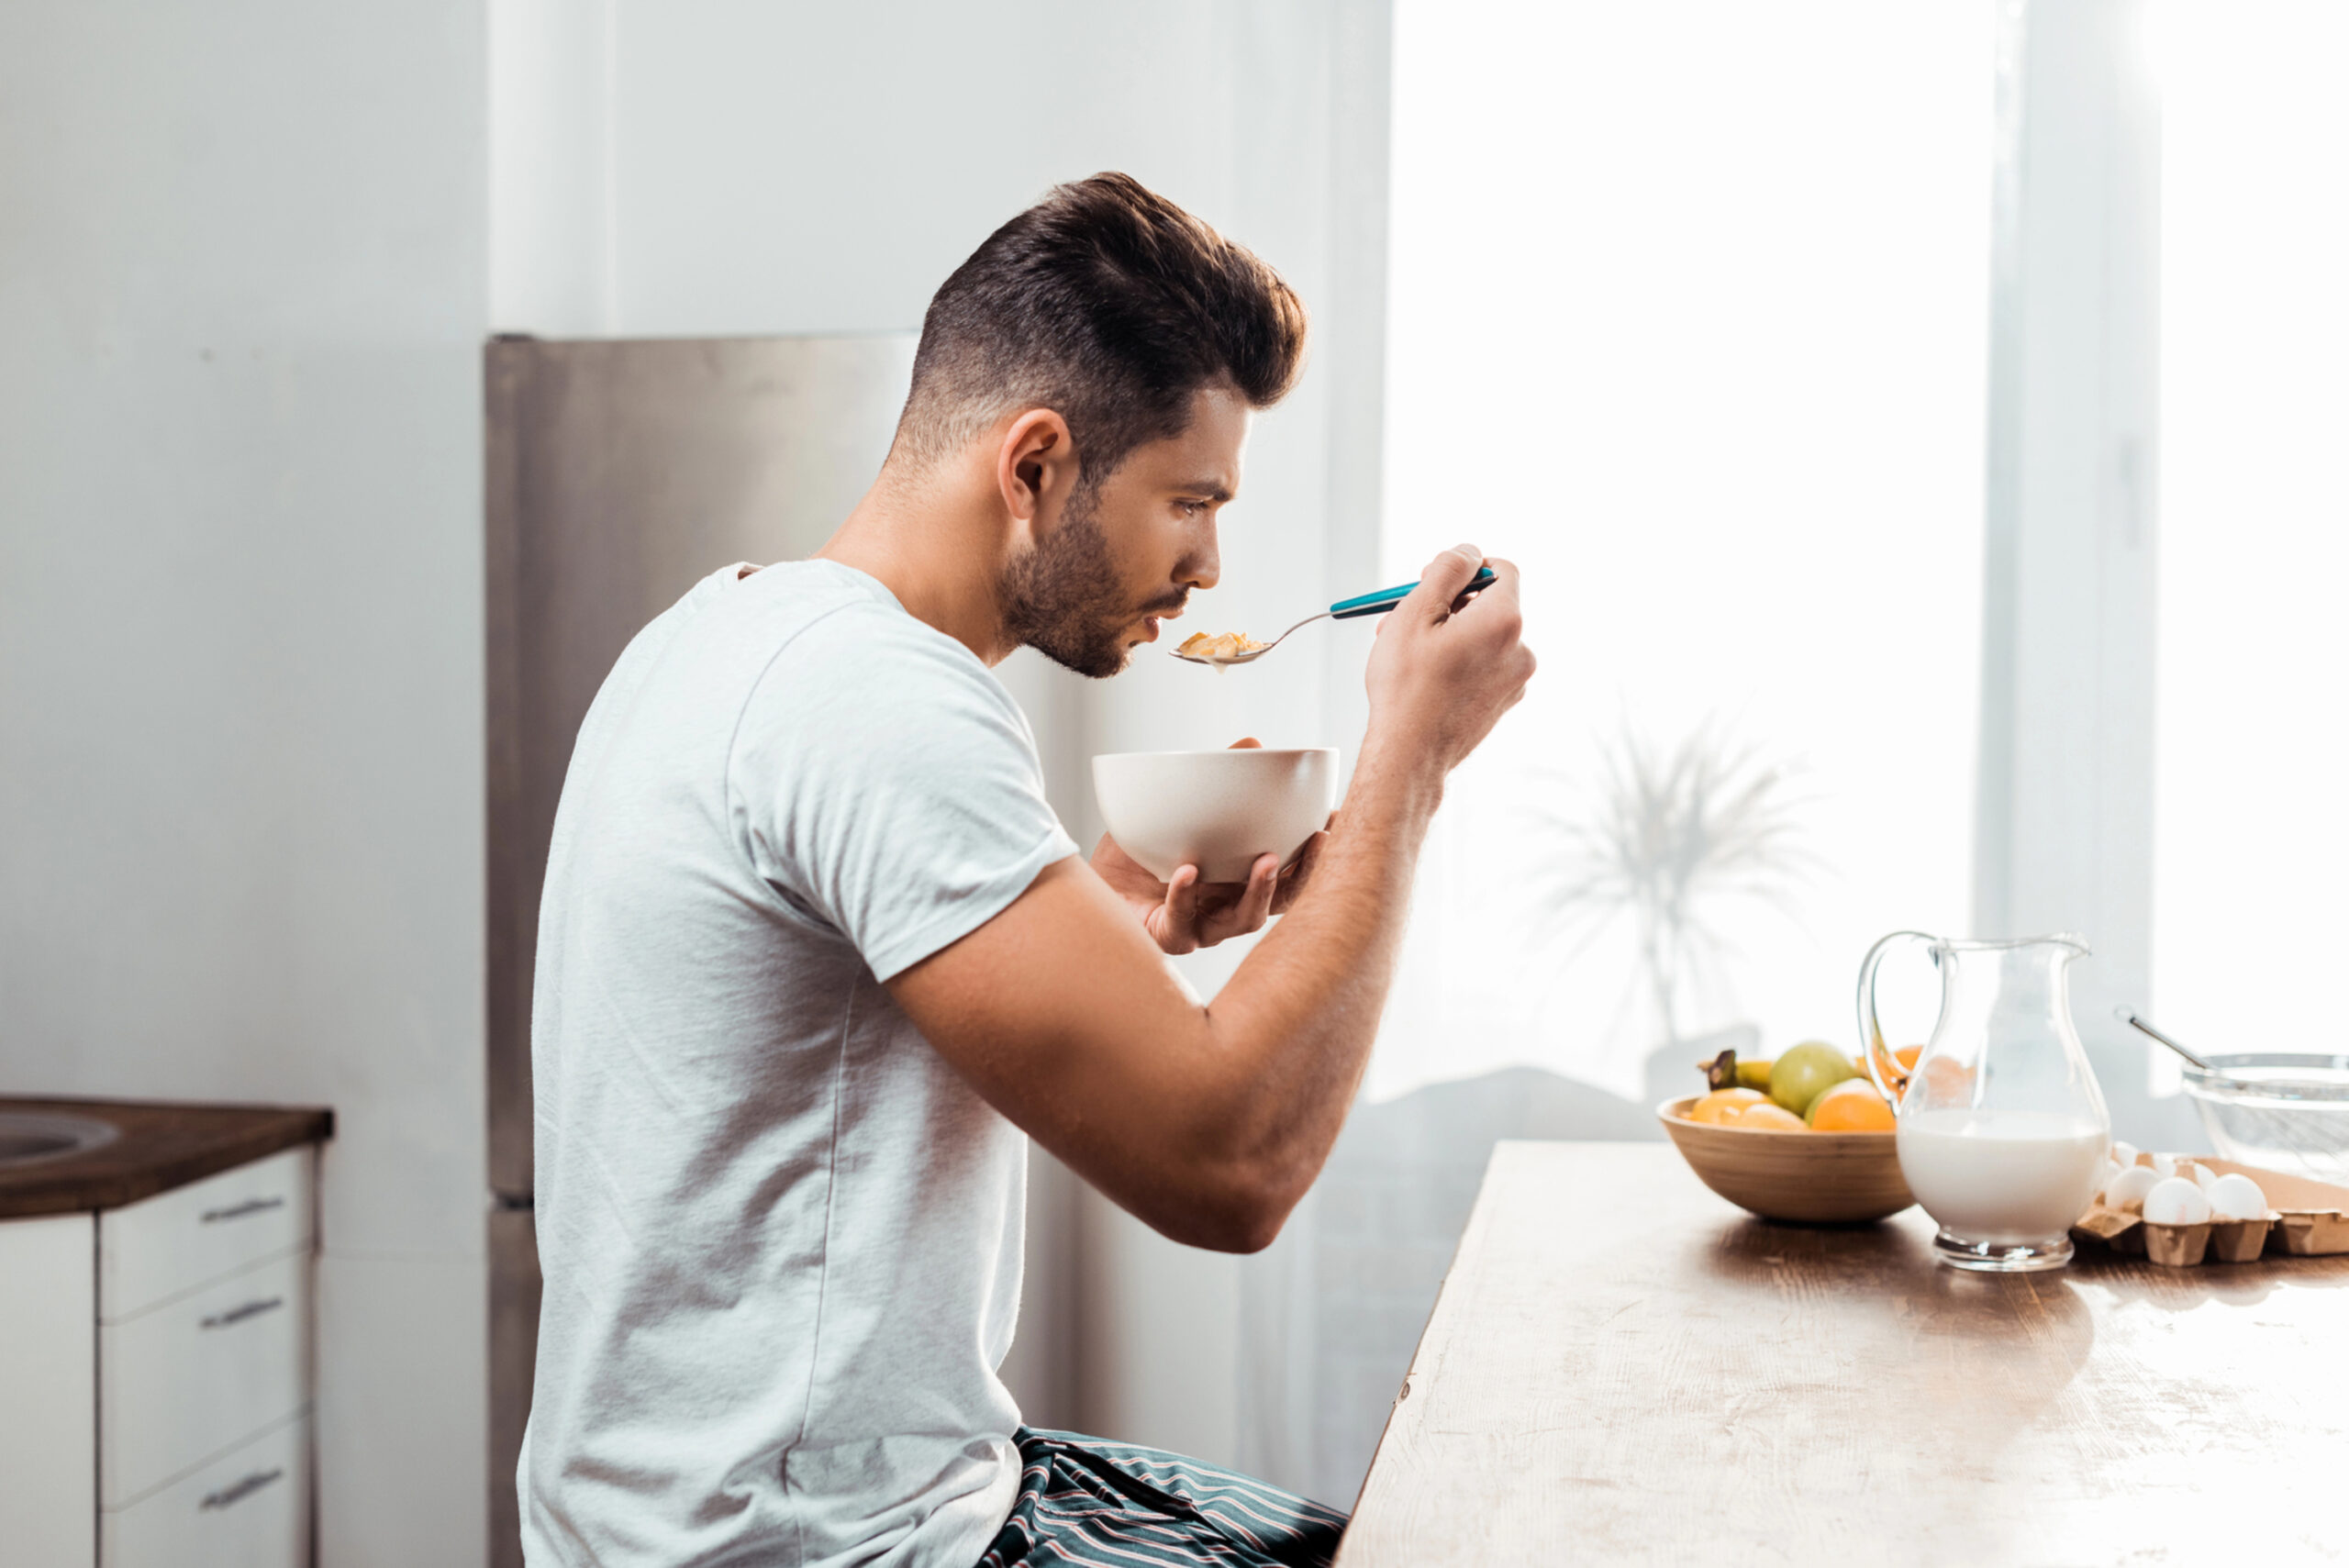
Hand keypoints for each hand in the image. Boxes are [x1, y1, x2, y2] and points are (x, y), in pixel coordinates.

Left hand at [1090, 738, 1329, 953]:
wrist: (1089, 885)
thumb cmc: (1139, 852)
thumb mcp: (1177, 808)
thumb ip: (1216, 782)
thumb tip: (1253, 744)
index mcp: (1241, 879)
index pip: (1294, 869)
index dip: (1321, 852)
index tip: (1339, 819)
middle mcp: (1230, 906)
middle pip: (1285, 901)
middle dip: (1307, 872)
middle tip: (1319, 840)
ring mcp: (1203, 927)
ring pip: (1244, 920)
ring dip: (1261, 890)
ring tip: (1265, 860)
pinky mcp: (1167, 937)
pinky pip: (1182, 923)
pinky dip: (1186, 896)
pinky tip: (1188, 870)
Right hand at [1363, 545, 1534, 780]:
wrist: (1409, 754)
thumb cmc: (1407, 685)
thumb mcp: (1417, 611)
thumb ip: (1447, 569)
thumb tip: (1467, 551)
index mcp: (1505, 620)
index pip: (1501, 569)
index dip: (1465, 568)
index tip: (1435, 582)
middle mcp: (1521, 648)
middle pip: (1489, 604)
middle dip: (1448, 605)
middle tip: (1405, 617)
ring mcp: (1515, 680)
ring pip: (1482, 638)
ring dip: (1447, 635)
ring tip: (1407, 654)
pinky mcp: (1503, 702)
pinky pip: (1483, 666)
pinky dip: (1457, 663)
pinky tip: (1425, 678)